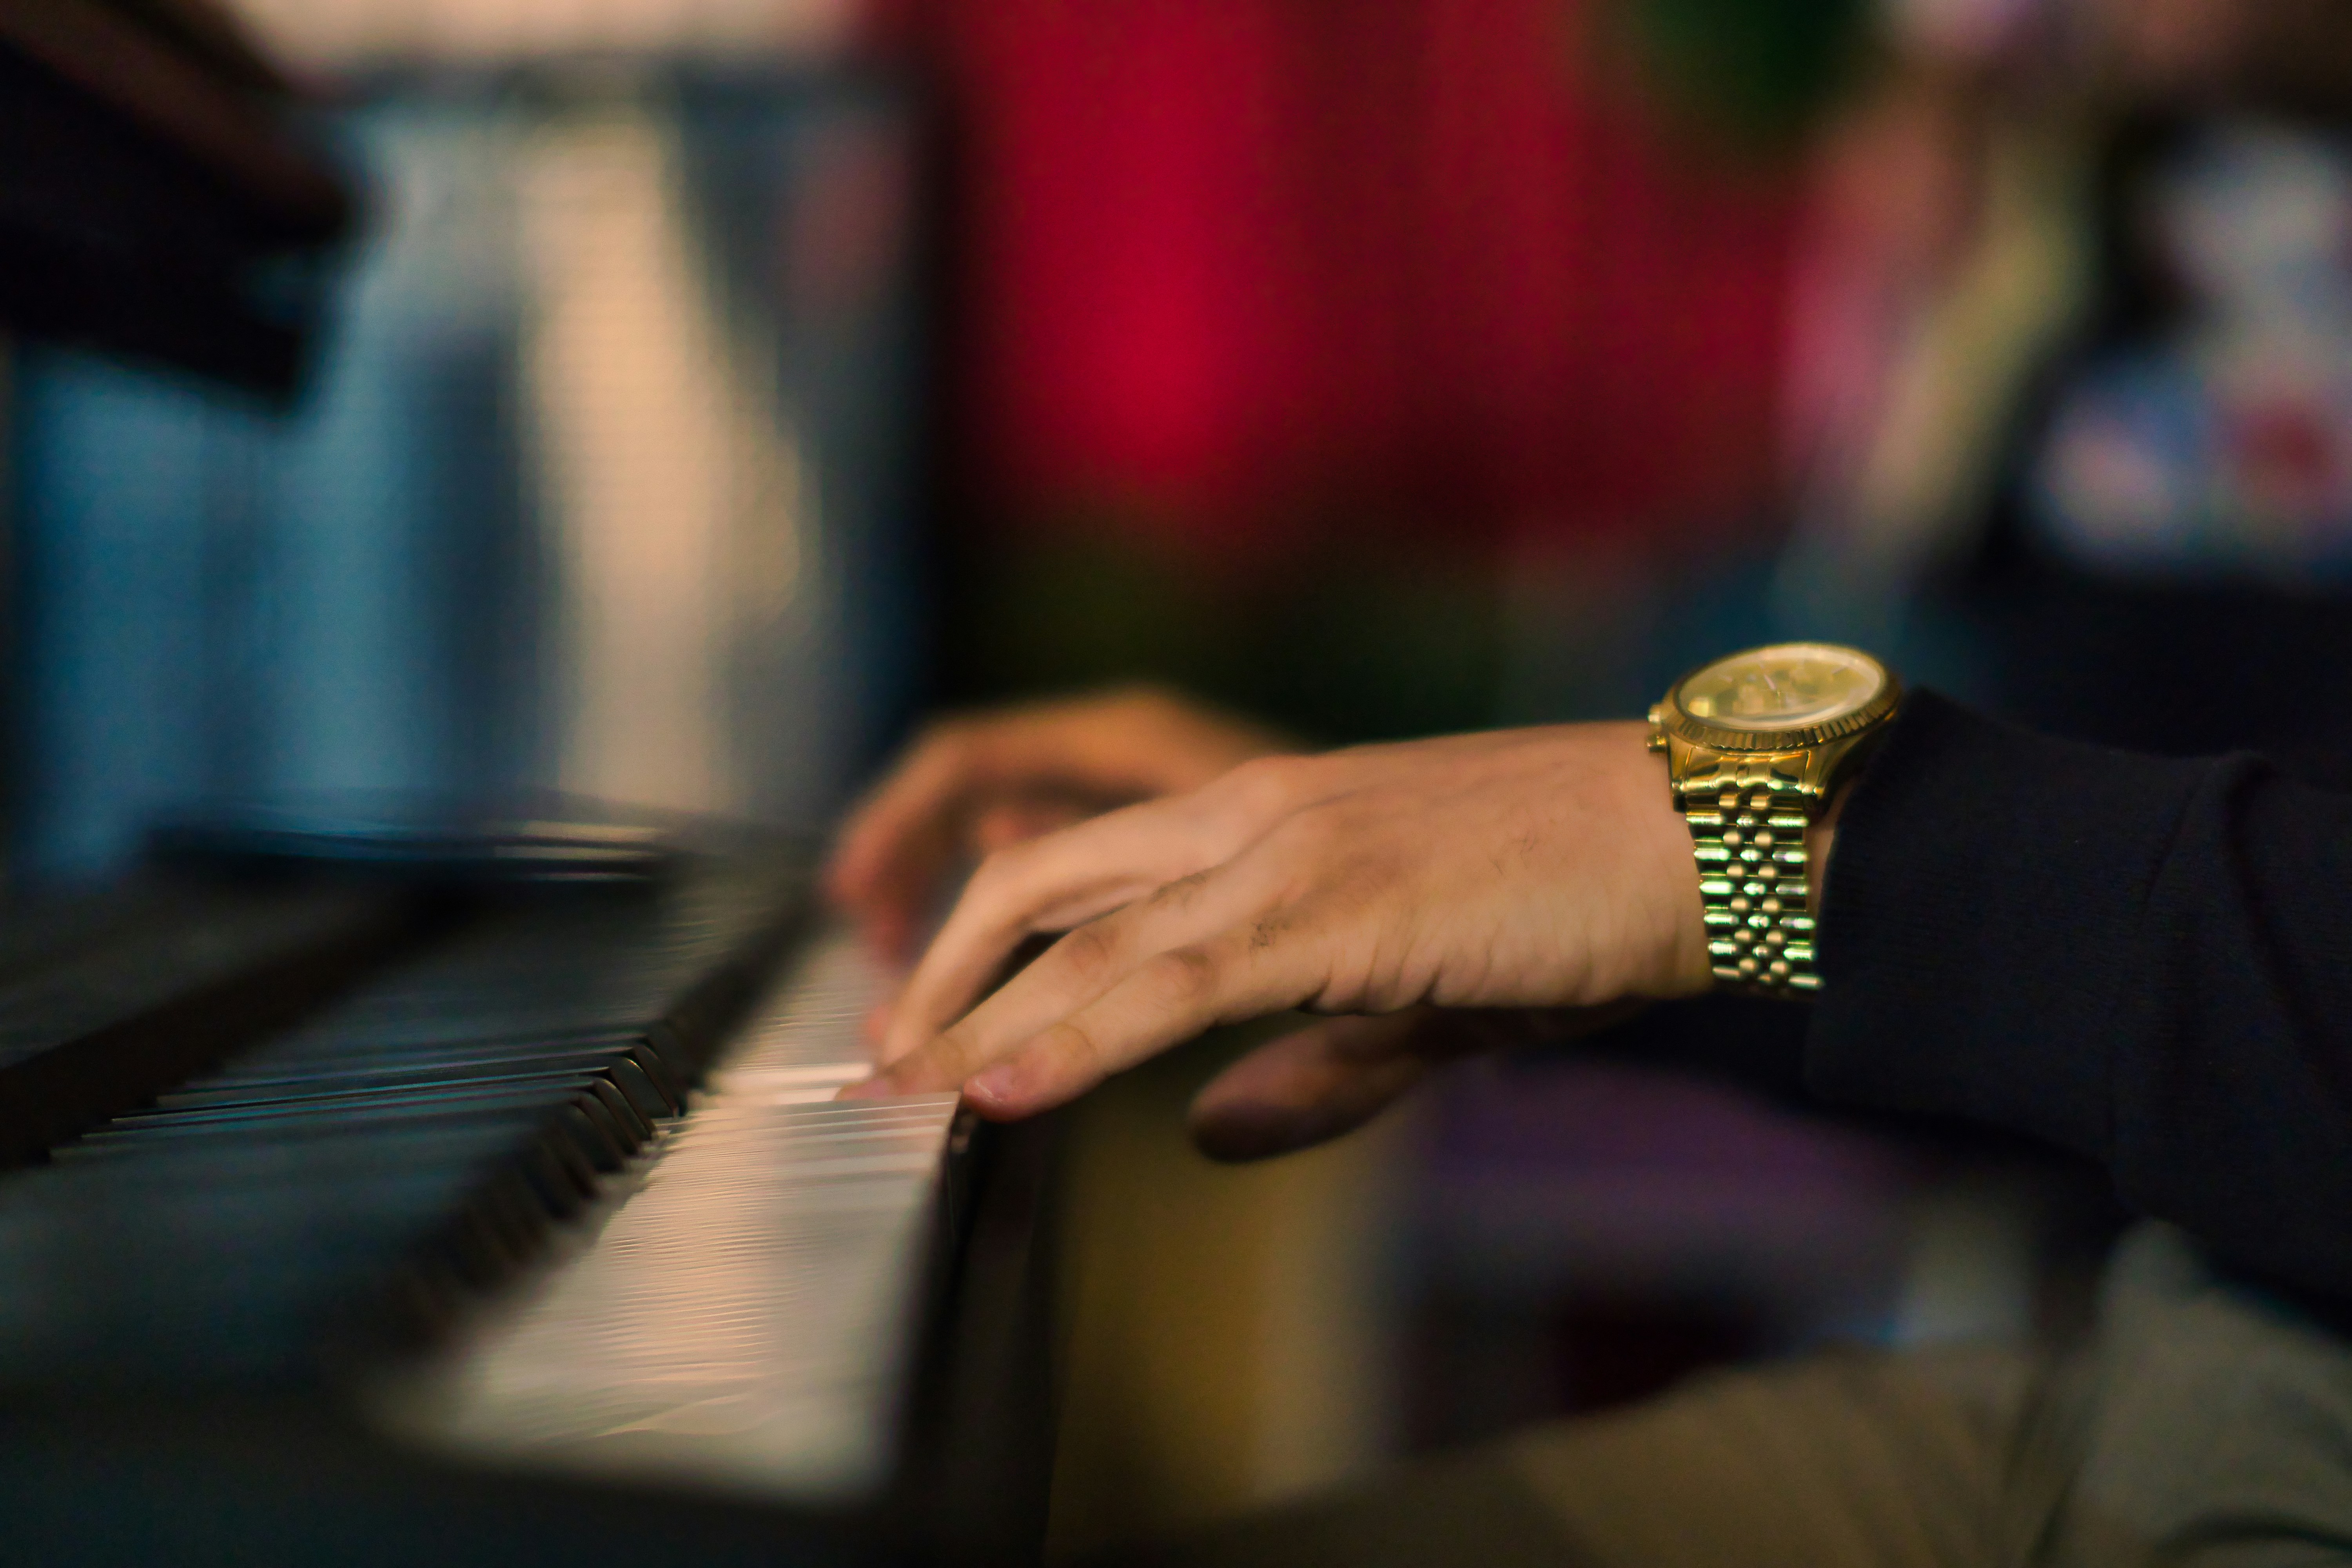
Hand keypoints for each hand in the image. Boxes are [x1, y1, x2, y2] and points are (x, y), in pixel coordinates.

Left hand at [843, 722, 1721, 1151]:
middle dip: (940, 971)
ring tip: (896, 1086)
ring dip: (976, 1017)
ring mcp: (1285, 850)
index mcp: (1266, 814)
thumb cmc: (1574, 902)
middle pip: (1041, 882)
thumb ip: (1313, 1068)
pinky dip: (1074, 1036)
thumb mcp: (1423, 998)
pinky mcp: (1330, 907)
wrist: (1694, 835)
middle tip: (875, 1059)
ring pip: (1084, 933)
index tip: (926, 1023)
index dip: (985, 948)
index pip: (1082, 870)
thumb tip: (1209, 1136)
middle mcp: (1251, 814)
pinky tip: (1005, 1086)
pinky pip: (1167, 978)